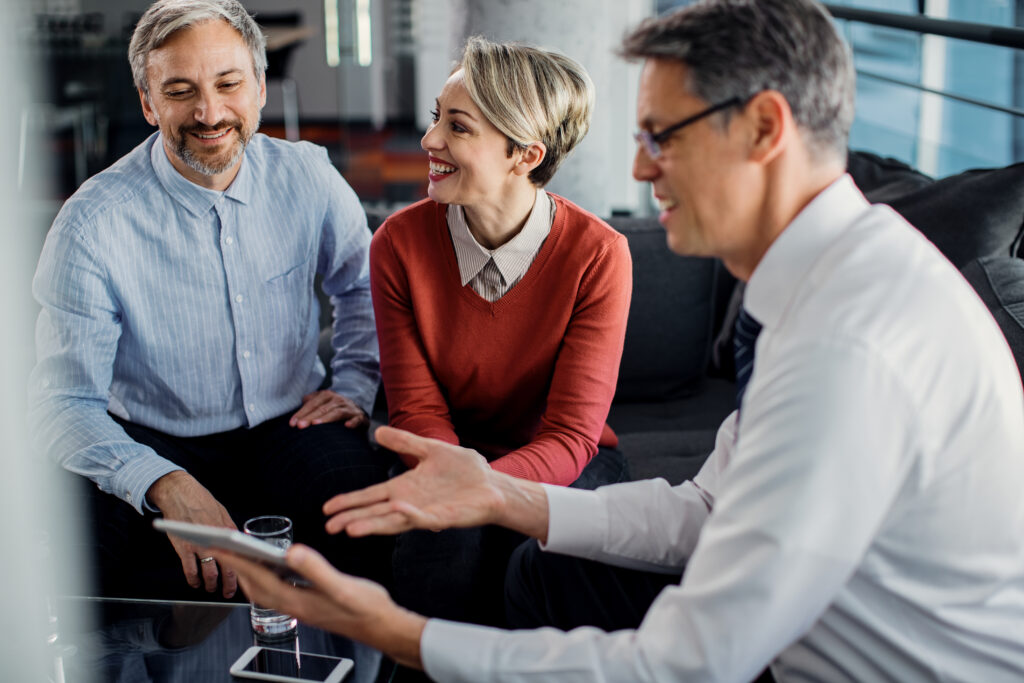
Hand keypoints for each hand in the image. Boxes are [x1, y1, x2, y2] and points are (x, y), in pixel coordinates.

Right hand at [147, 471, 237, 597]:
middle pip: (227, 568)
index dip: (245, 570)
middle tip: (228, 592)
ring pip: (209, 573)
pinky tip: (195, 583)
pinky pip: (190, 570)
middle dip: (229, 585)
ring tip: (211, 589)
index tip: (247, 578)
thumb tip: (239, 542)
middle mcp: (216, 540)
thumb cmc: (201, 501)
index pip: (241, 555)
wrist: (180, 494)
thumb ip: (230, 529)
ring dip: (211, 584)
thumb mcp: (223, 513)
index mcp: (229, 530)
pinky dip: (193, 580)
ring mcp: (200, 546)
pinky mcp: (184, 549)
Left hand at [212, 544, 425, 668]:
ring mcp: (299, 607)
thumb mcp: (342, 586)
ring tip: (238, 554)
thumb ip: (316, 569)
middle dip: (235, 566)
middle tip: (218, 547)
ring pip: (264, 589)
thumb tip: (292, 552)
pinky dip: (267, 576)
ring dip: (248, 572)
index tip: (218, 546)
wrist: (381, 627)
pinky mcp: (307, 605)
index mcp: (297, 601)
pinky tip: (272, 567)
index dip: (237, 561)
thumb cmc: (365, 608)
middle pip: (254, 585)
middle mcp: (293, 606)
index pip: (258, 578)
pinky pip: (277, 590)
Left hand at [289, 390, 367, 428]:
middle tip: (300, 426)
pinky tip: (346, 426)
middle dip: (310, 417)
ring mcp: (349, 408)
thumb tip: (301, 402)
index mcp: (327, 395)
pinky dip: (353, 422)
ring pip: (337, 412)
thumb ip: (310, 402)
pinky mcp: (360, 417)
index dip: (302, 413)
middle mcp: (338, 400)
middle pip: (322, 408)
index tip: (292, 423)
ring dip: (327, 418)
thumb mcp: (322, 402)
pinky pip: (357, 419)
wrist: (357, 411)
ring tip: (316, 424)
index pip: (312, 404)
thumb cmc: (334, 408)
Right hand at [323, 426, 504, 536]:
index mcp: (405, 488)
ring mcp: (426, 513)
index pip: (371, 496)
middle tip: (328, 527)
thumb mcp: (430, 450)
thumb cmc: (465, 471)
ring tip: (350, 528)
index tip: (327, 508)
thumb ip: (405, 443)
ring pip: (394, 521)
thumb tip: (378, 431)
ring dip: (373, 524)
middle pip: (375, 513)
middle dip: (352, 518)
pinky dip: (411, 516)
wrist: (493, 484)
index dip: (350, 502)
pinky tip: (397, 509)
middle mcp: (410, 503)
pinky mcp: (444, 518)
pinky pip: (424, 519)